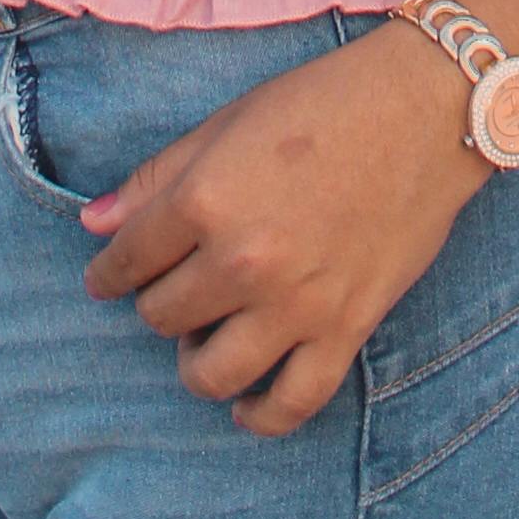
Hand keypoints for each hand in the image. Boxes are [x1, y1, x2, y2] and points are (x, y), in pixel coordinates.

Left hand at [80, 22, 487, 437]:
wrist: (424, 110)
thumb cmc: (322, 103)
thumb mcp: (226, 123)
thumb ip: (156, 178)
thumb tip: (93, 224)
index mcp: (205, 200)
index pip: (126, 260)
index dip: (109, 271)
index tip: (107, 276)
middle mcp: (243, 261)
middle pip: (162, 316)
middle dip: (157, 302)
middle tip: (173, 286)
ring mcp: (296, 305)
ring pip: (211, 373)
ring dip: (194, 362)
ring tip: (202, 339)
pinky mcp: (344, 330)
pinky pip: (291, 404)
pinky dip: (260, 415)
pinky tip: (245, 404)